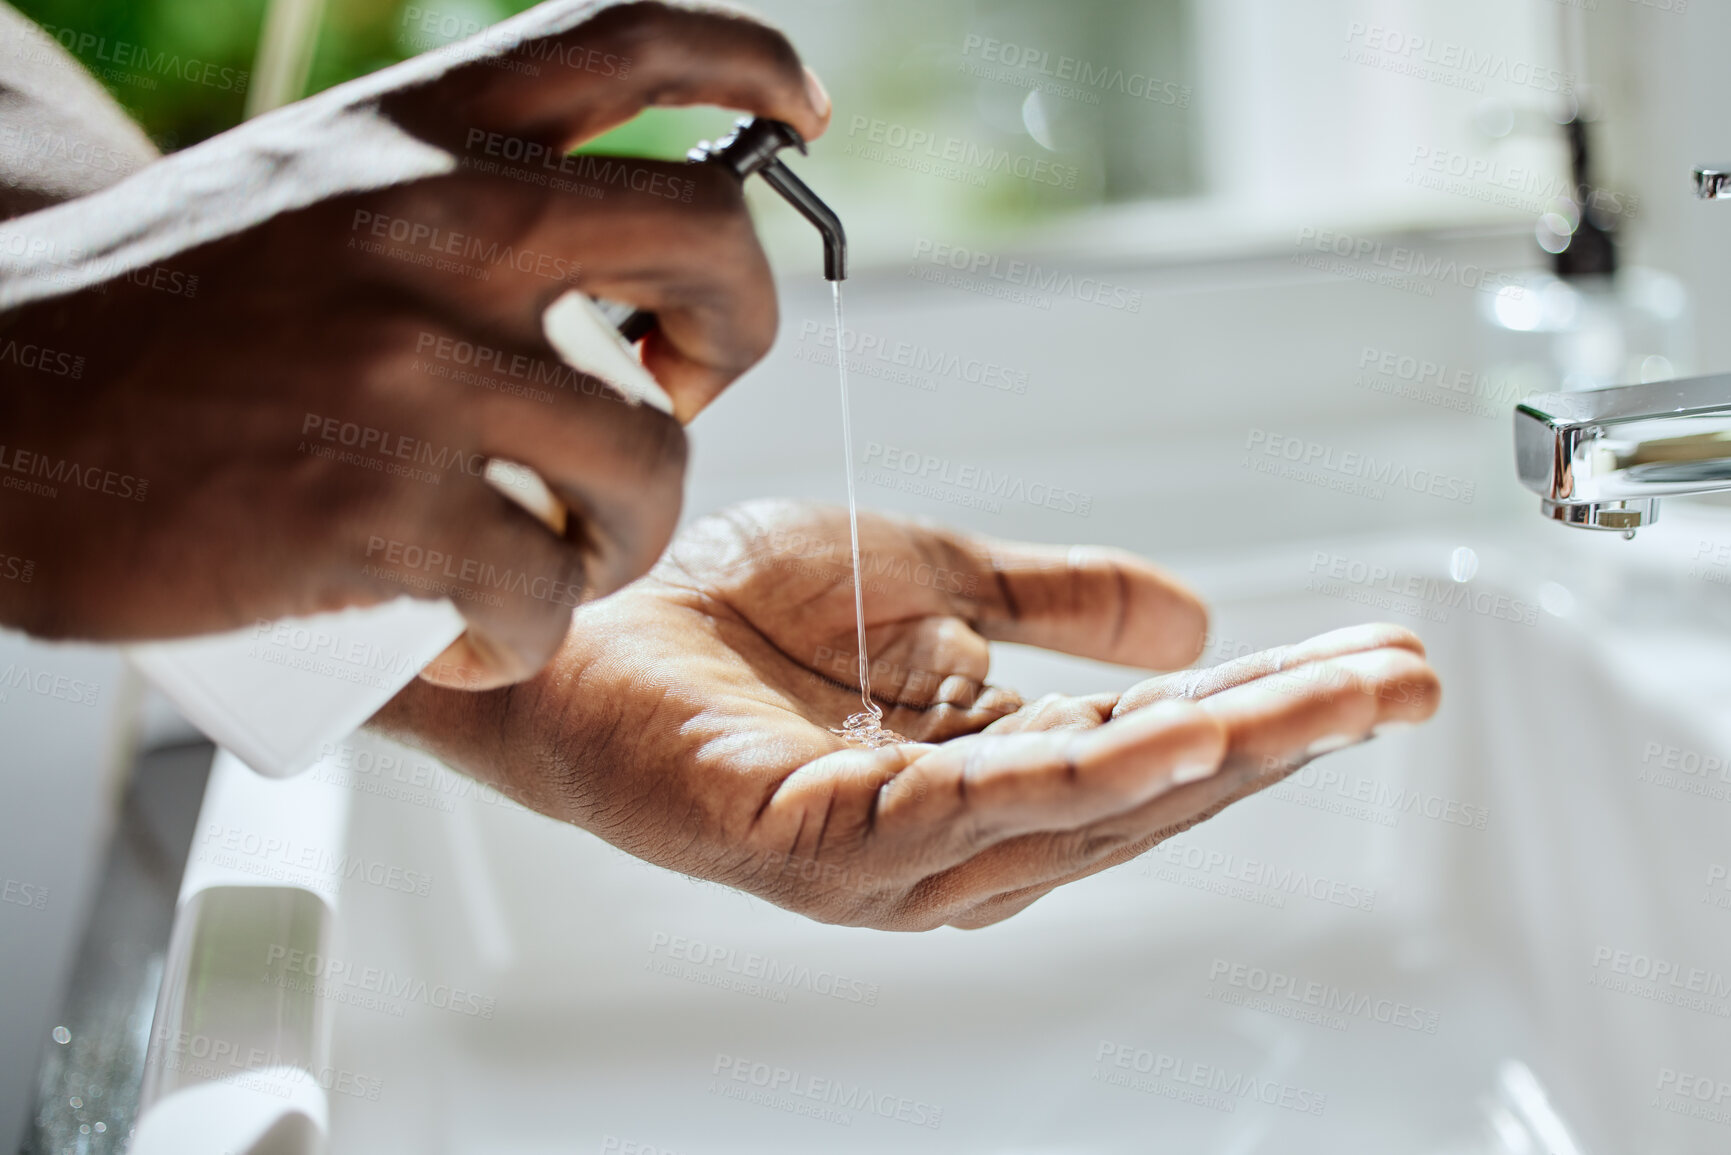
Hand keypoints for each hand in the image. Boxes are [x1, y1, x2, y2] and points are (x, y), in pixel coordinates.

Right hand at [0, 0, 830, 687]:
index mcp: (421, 131)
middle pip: (711, 247)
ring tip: (561, 561)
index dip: (754, 65)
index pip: (636, 45)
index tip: (803, 117)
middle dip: (741, 339)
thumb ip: (445, 200)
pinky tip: (475, 641)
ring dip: (630, 534)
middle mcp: (434, 220)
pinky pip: (540, 589)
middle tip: (679, 398)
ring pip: (646, 458)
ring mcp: (410, 362)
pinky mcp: (373, 505)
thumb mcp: (310, 194)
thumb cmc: (160, 318)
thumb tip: (607, 286)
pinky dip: (527, 636)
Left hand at [377, 500, 1440, 929]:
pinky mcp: (817, 844)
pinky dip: (1085, 773)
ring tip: (1335, 700)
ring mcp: (890, 854)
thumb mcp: (935, 582)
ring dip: (1223, 752)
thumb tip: (1194, 615)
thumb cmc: (731, 613)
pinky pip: (970, 810)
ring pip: (1087, 806)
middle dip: (1284, 733)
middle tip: (1403, 681)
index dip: (1275, 706)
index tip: (1383, 662)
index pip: (1159, 746)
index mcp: (989, 772)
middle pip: (1149, 790)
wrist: (580, 613)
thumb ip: (1057, 604)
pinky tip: (1180, 729)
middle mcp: (956, 834)